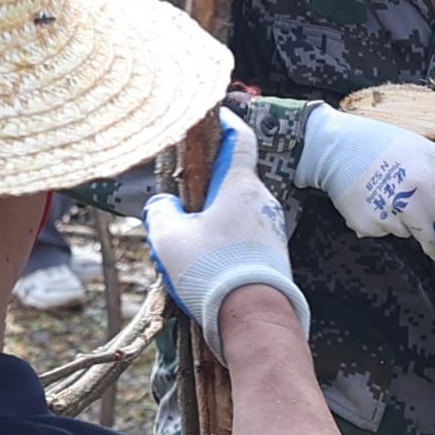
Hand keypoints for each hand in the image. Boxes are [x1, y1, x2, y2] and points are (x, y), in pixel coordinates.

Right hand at [141, 115, 308, 345]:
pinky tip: (207, 264)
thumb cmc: (212, 270)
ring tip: (188, 241)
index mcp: (241, 186)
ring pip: (238, 212)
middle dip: (208, 184)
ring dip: (215, 217)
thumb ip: (160, 212)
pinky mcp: (275, 256)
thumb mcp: (169, 237)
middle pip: (234, 180)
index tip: (217, 115)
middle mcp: (263, 202)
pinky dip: (226, 240)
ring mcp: (272, 229)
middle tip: (182, 197)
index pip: (240, 139)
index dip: (227, 122)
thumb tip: (163, 207)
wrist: (256, 319)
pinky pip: (246, 237)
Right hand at [293, 103, 434, 284]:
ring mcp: (383, 216)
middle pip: (428, 240)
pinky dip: (380, 222)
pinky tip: (372, 201)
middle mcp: (406, 204)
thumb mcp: (429, 151)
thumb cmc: (391, 146)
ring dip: (402, 223)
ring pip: (404, 234)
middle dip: (434, 244)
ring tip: (390, 196)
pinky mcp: (364, 225)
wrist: (339, 148)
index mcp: (427, 186)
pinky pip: (382, 233)